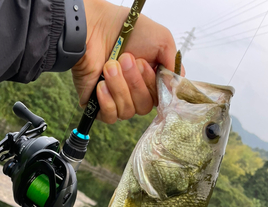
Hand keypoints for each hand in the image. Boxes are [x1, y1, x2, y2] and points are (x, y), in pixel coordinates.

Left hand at [72, 0, 183, 122]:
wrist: (93, 28)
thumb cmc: (125, 30)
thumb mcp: (162, 40)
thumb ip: (174, 64)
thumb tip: (175, 87)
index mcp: (150, 80)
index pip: (160, 99)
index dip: (154, 86)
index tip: (145, 64)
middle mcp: (135, 93)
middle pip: (145, 107)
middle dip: (135, 83)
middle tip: (125, 59)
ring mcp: (117, 101)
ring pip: (128, 111)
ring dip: (119, 86)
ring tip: (109, 65)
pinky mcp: (99, 107)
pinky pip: (111, 116)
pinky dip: (107, 100)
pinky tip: (101, 85)